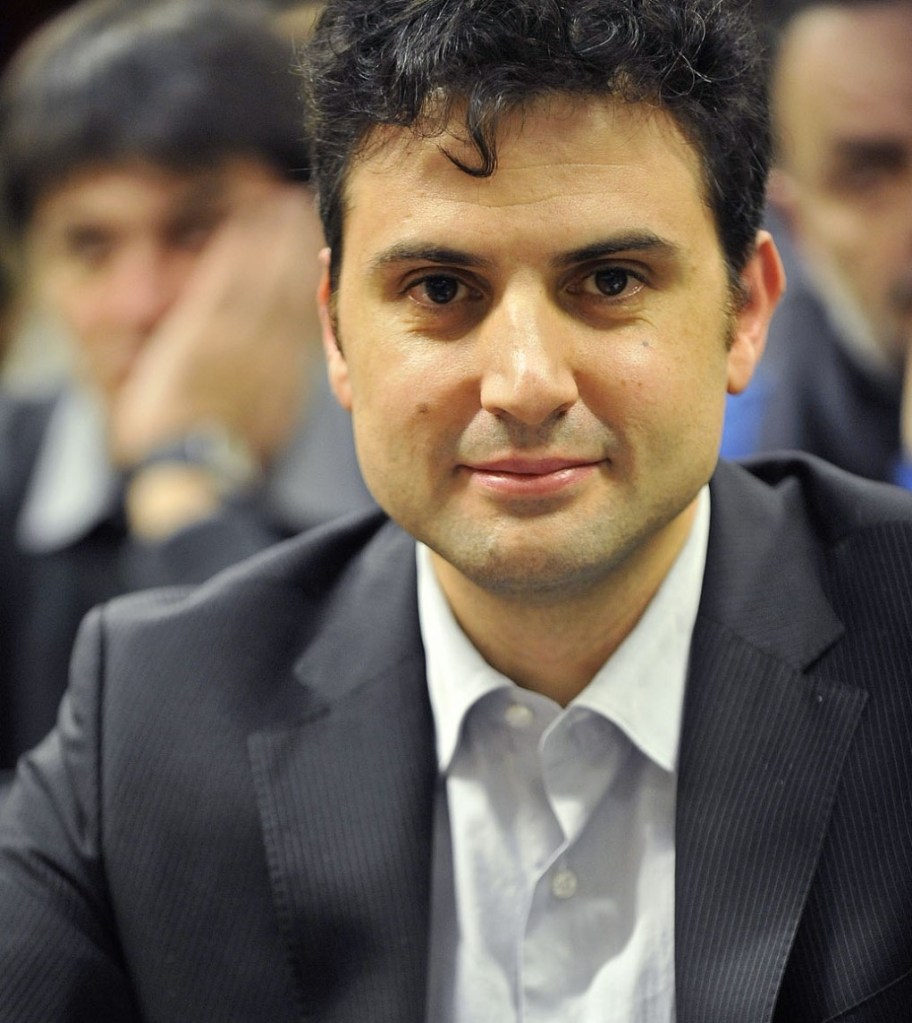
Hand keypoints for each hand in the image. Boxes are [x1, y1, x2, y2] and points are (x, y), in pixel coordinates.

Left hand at [109, 182, 321, 469]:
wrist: (196, 479)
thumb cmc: (225, 464)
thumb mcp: (270, 429)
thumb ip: (281, 392)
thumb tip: (298, 373)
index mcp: (287, 379)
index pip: (307, 322)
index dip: (322, 286)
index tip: (328, 257)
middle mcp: (270, 354)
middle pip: (291, 292)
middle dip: (301, 249)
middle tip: (315, 209)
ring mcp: (238, 342)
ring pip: (265, 278)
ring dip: (277, 237)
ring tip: (289, 201)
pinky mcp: (203, 334)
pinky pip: (228, 280)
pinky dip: (241, 246)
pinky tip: (252, 218)